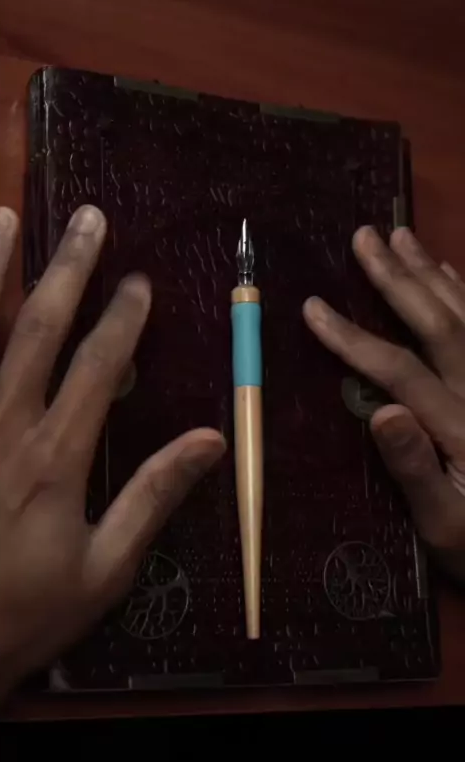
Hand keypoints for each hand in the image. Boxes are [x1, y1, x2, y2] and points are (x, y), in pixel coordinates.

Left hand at [0, 205, 223, 708]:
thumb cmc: (27, 609)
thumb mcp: (105, 569)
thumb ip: (154, 497)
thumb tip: (214, 439)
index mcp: (53, 458)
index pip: (97, 368)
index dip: (122, 319)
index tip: (139, 281)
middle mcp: (0, 426)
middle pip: (36, 330)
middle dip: (66, 270)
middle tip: (86, 219)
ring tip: (2, 218)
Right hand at [304, 225, 464, 583]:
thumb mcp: (445, 528)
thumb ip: (416, 470)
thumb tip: (380, 413)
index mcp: (462, 429)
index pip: (401, 370)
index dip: (354, 337)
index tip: (312, 306)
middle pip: (441, 324)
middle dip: (397, 279)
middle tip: (364, 236)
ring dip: (431, 272)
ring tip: (400, 233)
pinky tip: (449, 272)